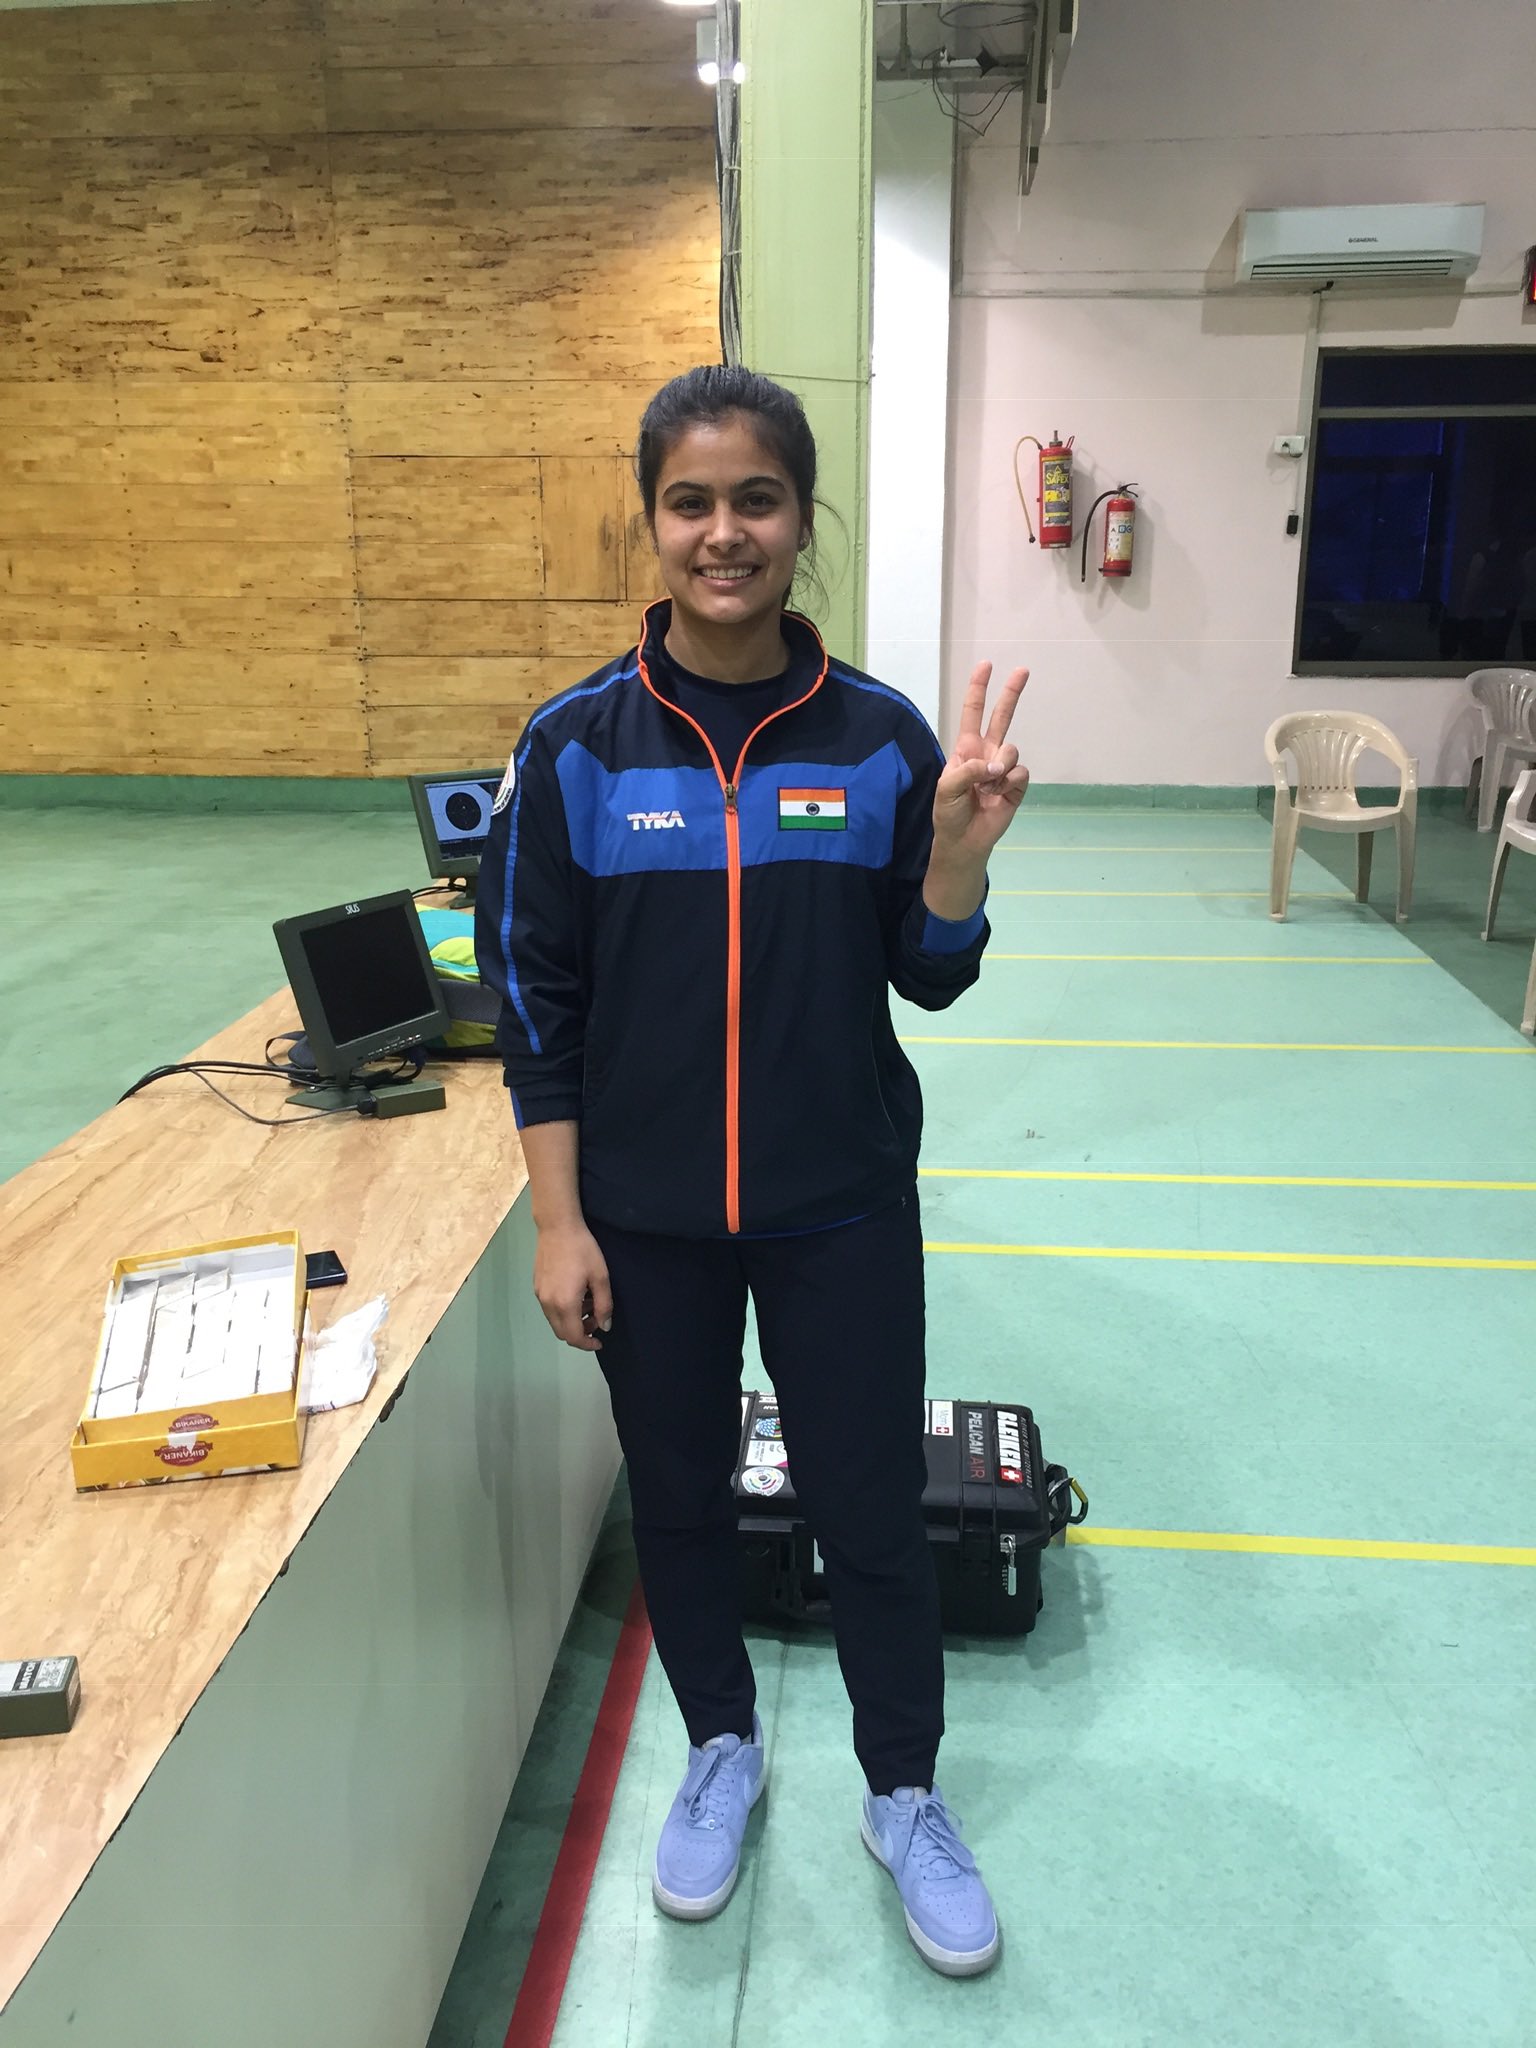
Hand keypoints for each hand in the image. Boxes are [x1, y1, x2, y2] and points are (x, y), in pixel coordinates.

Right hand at [533, 1220, 612, 1351]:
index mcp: (565, 1304)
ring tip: (588, 1303)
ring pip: (555, 1321)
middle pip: (562, 1333)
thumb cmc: (583, 1250)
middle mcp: (548, 1304)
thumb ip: (603, 1305)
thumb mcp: (600, 1277)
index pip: (574, 1336)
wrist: (557, 1227)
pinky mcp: (536, 1287)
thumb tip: (604, 1326)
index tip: (599, 1341)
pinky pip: (549, 1309)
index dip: (587, 1344)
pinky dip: (563, 1311)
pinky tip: (575, 1294)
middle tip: (596, 1320)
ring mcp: (539, 1295)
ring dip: (572, 1321)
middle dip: (580, 1333)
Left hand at [931, 662, 1030, 862]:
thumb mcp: (947, 787)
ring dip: (999, 767)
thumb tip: (996, 766)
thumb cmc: (949, 812)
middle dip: (1011, 693)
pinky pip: (1020, 772)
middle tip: (1023, 670)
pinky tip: (998, 795)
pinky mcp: (1017, 785)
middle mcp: (987, 753)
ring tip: (987, 787)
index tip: (986, 665)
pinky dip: (1008, 783)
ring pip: (1011, 750)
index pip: (973, 713)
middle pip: (1002, 716)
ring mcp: (1003, 768)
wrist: (964, 840)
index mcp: (966, 748)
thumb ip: (968, 770)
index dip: (978, 689)